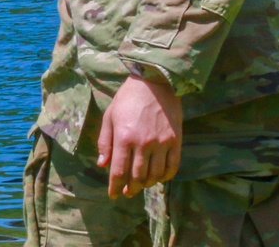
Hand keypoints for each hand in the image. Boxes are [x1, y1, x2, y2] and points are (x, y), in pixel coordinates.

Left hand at [97, 74, 181, 198]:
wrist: (154, 83)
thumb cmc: (127, 98)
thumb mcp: (110, 116)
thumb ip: (105, 141)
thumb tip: (102, 164)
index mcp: (124, 137)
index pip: (119, 171)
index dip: (115, 186)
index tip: (113, 195)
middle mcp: (143, 144)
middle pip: (137, 177)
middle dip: (130, 188)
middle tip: (127, 191)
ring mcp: (161, 144)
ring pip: (154, 175)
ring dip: (146, 184)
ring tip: (140, 184)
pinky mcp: (175, 142)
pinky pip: (172, 168)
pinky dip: (164, 177)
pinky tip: (158, 177)